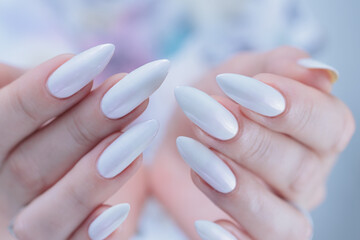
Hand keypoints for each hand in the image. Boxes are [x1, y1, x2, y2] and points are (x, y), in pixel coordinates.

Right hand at [0, 44, 168, 239]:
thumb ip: (30, 90)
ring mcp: (19, 227)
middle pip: (30, 165)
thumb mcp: (24, 105)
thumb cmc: (35, 133)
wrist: (46, 170)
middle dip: (86, 124)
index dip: (41, 91)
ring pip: (47, 214)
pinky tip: (118, 210)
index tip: (96, 58)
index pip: (2, 120)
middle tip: (132, 90)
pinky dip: (90, 235)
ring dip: (94, 175)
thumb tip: (70, 69)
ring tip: (142, 132)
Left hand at [150, 47, 354, 238]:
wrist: (177, 129)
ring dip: (238, 187)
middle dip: (253, 142)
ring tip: (197, 150)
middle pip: (300, 170)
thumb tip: (318, 71)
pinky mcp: (247, 233)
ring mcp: (279, 212)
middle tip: (211, 115)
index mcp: (315, 133)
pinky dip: (232, 239)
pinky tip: (206, 221)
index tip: (246, 88)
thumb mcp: (242, 70)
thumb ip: (278, 66)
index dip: (294, 107)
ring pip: (282, 220)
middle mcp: (305, 177)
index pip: (329, 125)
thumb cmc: (216, 98)